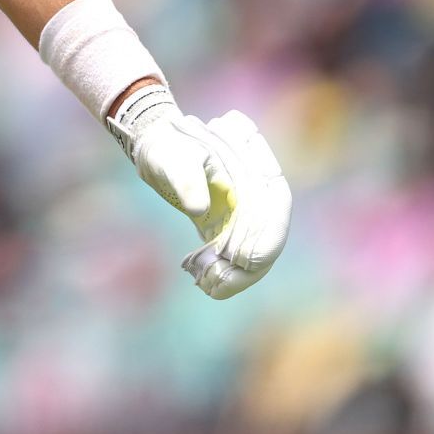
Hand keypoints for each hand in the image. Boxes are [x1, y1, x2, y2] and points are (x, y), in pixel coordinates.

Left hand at [108, 84, 291, 298]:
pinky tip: (203, 283)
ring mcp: (244, 213)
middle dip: (250, 265)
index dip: (270, 233)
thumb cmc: (169, 147)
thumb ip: (187, 178)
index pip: (277, 202)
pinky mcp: (227, 228)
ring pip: (254, 252)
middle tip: (220, 282)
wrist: (156, 149)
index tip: (249, 258)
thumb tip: (198, 209)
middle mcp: (257, 194)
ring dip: (237, 274)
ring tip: (208, 286)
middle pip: (269, 235)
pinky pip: (235, 256)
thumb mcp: (174, 156)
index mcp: (255, 168)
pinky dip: (224, 272)